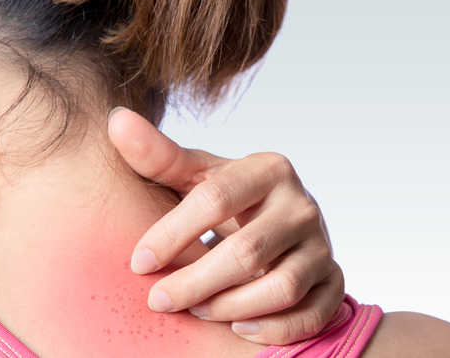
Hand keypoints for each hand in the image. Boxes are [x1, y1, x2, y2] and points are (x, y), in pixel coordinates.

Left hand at [107, 107, 343, 344]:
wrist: (283, 221)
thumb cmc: (232, 200)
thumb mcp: (199, 176)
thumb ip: (159, 155)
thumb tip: (117, 120)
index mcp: (269, 170)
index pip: (216, 199)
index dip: (172, 233)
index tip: (138, 262)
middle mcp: (302, 205)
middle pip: (247, 251)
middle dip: (195, 282)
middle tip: (158, 300)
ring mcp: (322, 245)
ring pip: (282, 287)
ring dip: (232, 307)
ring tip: (198, 311)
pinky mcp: (333, 279)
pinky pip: (313, 313)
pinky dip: (276, 328)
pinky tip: (238, 329)